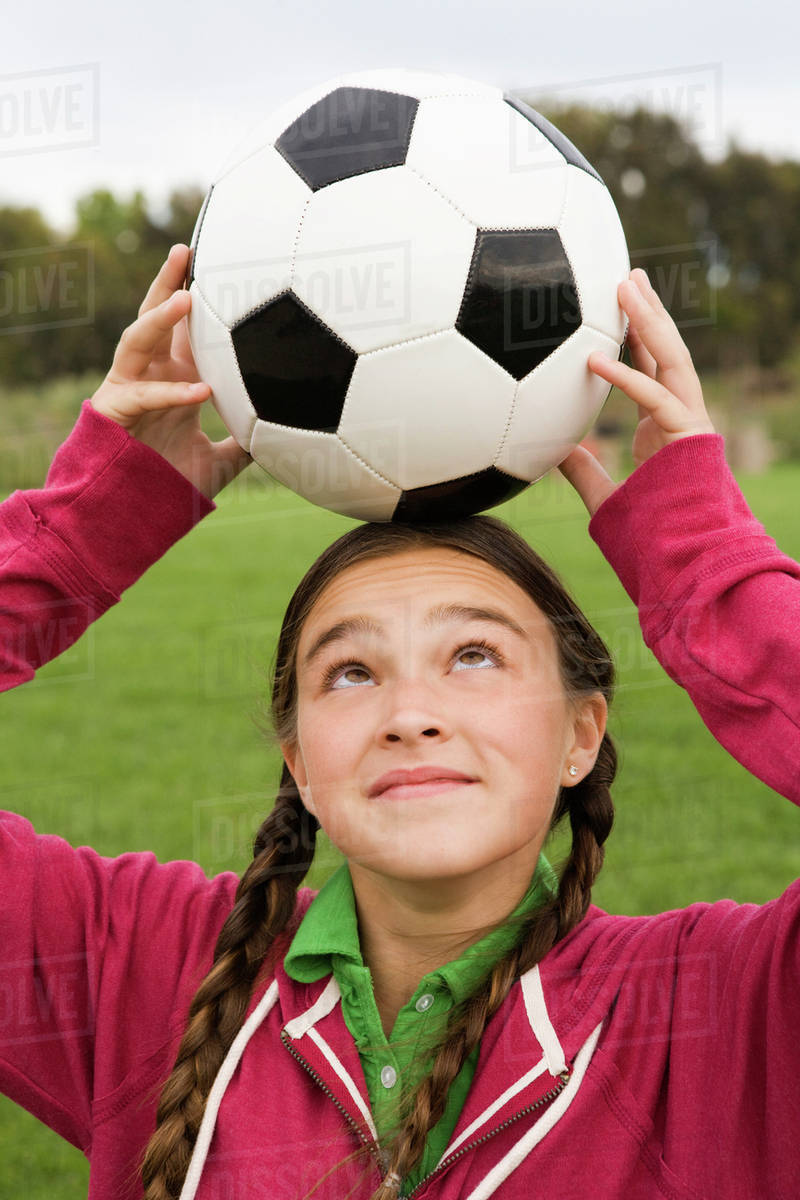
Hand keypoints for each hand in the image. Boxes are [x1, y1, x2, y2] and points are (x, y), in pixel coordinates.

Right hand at [90, 244, 251, 500]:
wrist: (136, 514)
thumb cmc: (169, 485)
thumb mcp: (223, 462)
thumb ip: (248, 445)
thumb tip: (285, 437)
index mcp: (176, 377)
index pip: (188, 328)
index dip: (201, 297)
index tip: (223, 266)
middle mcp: (151, 374)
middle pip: (158, 316)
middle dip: (170, 281)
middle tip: (188, 248)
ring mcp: (129, 387)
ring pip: (140, 339)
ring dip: (162, 317)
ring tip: (187, 296)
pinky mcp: (114, 410)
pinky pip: (146, 394)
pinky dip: (174, 392)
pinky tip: (203, 390)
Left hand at [558, 267, 715, 516]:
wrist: (686, 563)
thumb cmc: (651, 537)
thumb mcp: (605, 496)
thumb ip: (582, 471)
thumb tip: (547, 450)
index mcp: (662, 428)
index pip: (649, 370)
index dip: (633, 338)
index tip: (614, 308)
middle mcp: (680, 418)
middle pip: (666, 352)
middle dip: (648, 312)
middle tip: (627, 274)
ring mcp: (690, 424)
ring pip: (672, 361)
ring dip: (649, 322)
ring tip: (626, 286)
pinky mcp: (691, 437)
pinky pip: (656, 400)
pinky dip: (625, 379)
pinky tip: (593, 359)